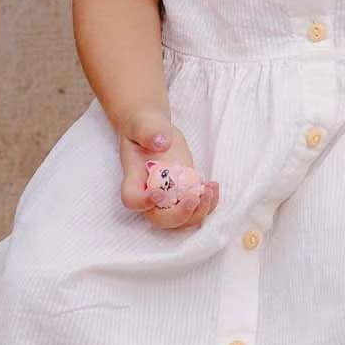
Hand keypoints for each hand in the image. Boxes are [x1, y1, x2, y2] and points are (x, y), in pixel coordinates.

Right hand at [115, 115, 218, 230]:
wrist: (154, 130)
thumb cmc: (144, 127)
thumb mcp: (144, 124)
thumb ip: (150, 132)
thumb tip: (162, 142)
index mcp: (134, 178)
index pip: (132, 200)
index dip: (144, 203)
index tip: (160, 193)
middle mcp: (149, 193)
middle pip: (159, 219)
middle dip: (179, 216)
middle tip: (193, 198)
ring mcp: (168, 196)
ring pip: (181, 221)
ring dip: (198, 213)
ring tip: (209, 191)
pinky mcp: (184, 192)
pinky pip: (196, 209)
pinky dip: (209, 204)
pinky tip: (213, 185)